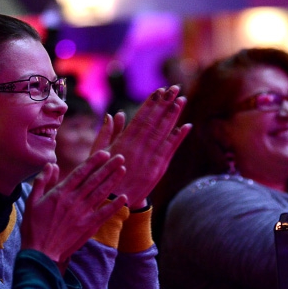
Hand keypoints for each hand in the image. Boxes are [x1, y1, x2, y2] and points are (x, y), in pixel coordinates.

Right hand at [21, 151, 126, 272]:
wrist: (40, 252)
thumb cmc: (33, 227)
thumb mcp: (32, 201)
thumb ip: (42, 181)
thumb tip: (51, 165)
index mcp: (60, 193)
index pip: (80, 173)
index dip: (93, 162)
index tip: (104, 153)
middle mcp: (73, 201)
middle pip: (94, 180)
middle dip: (107, 167)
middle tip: (120, 157)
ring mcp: (81, 213)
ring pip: (100, 193)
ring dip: (112, 181)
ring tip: (122, 170)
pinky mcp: (87, 226)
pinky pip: (104, 214)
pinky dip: (114, 206)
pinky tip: (124, 198)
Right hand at [92, 85, 191, 209]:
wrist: (113, 200)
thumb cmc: (103, 175)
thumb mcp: (100, 152)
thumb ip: (108, 132)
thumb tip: (114, 114)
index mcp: (124, 141)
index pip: (140, 117)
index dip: (151, 103)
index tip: (159, 90)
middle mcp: (138, 147)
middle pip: (154, 121)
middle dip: (165, 103)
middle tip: (175, 88)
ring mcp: (149, 157)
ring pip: (163, 132)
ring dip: (173, 116)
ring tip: (181, 100)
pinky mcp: (158, 169)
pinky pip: (170, 150)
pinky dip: (178, 138)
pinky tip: (186, 126)